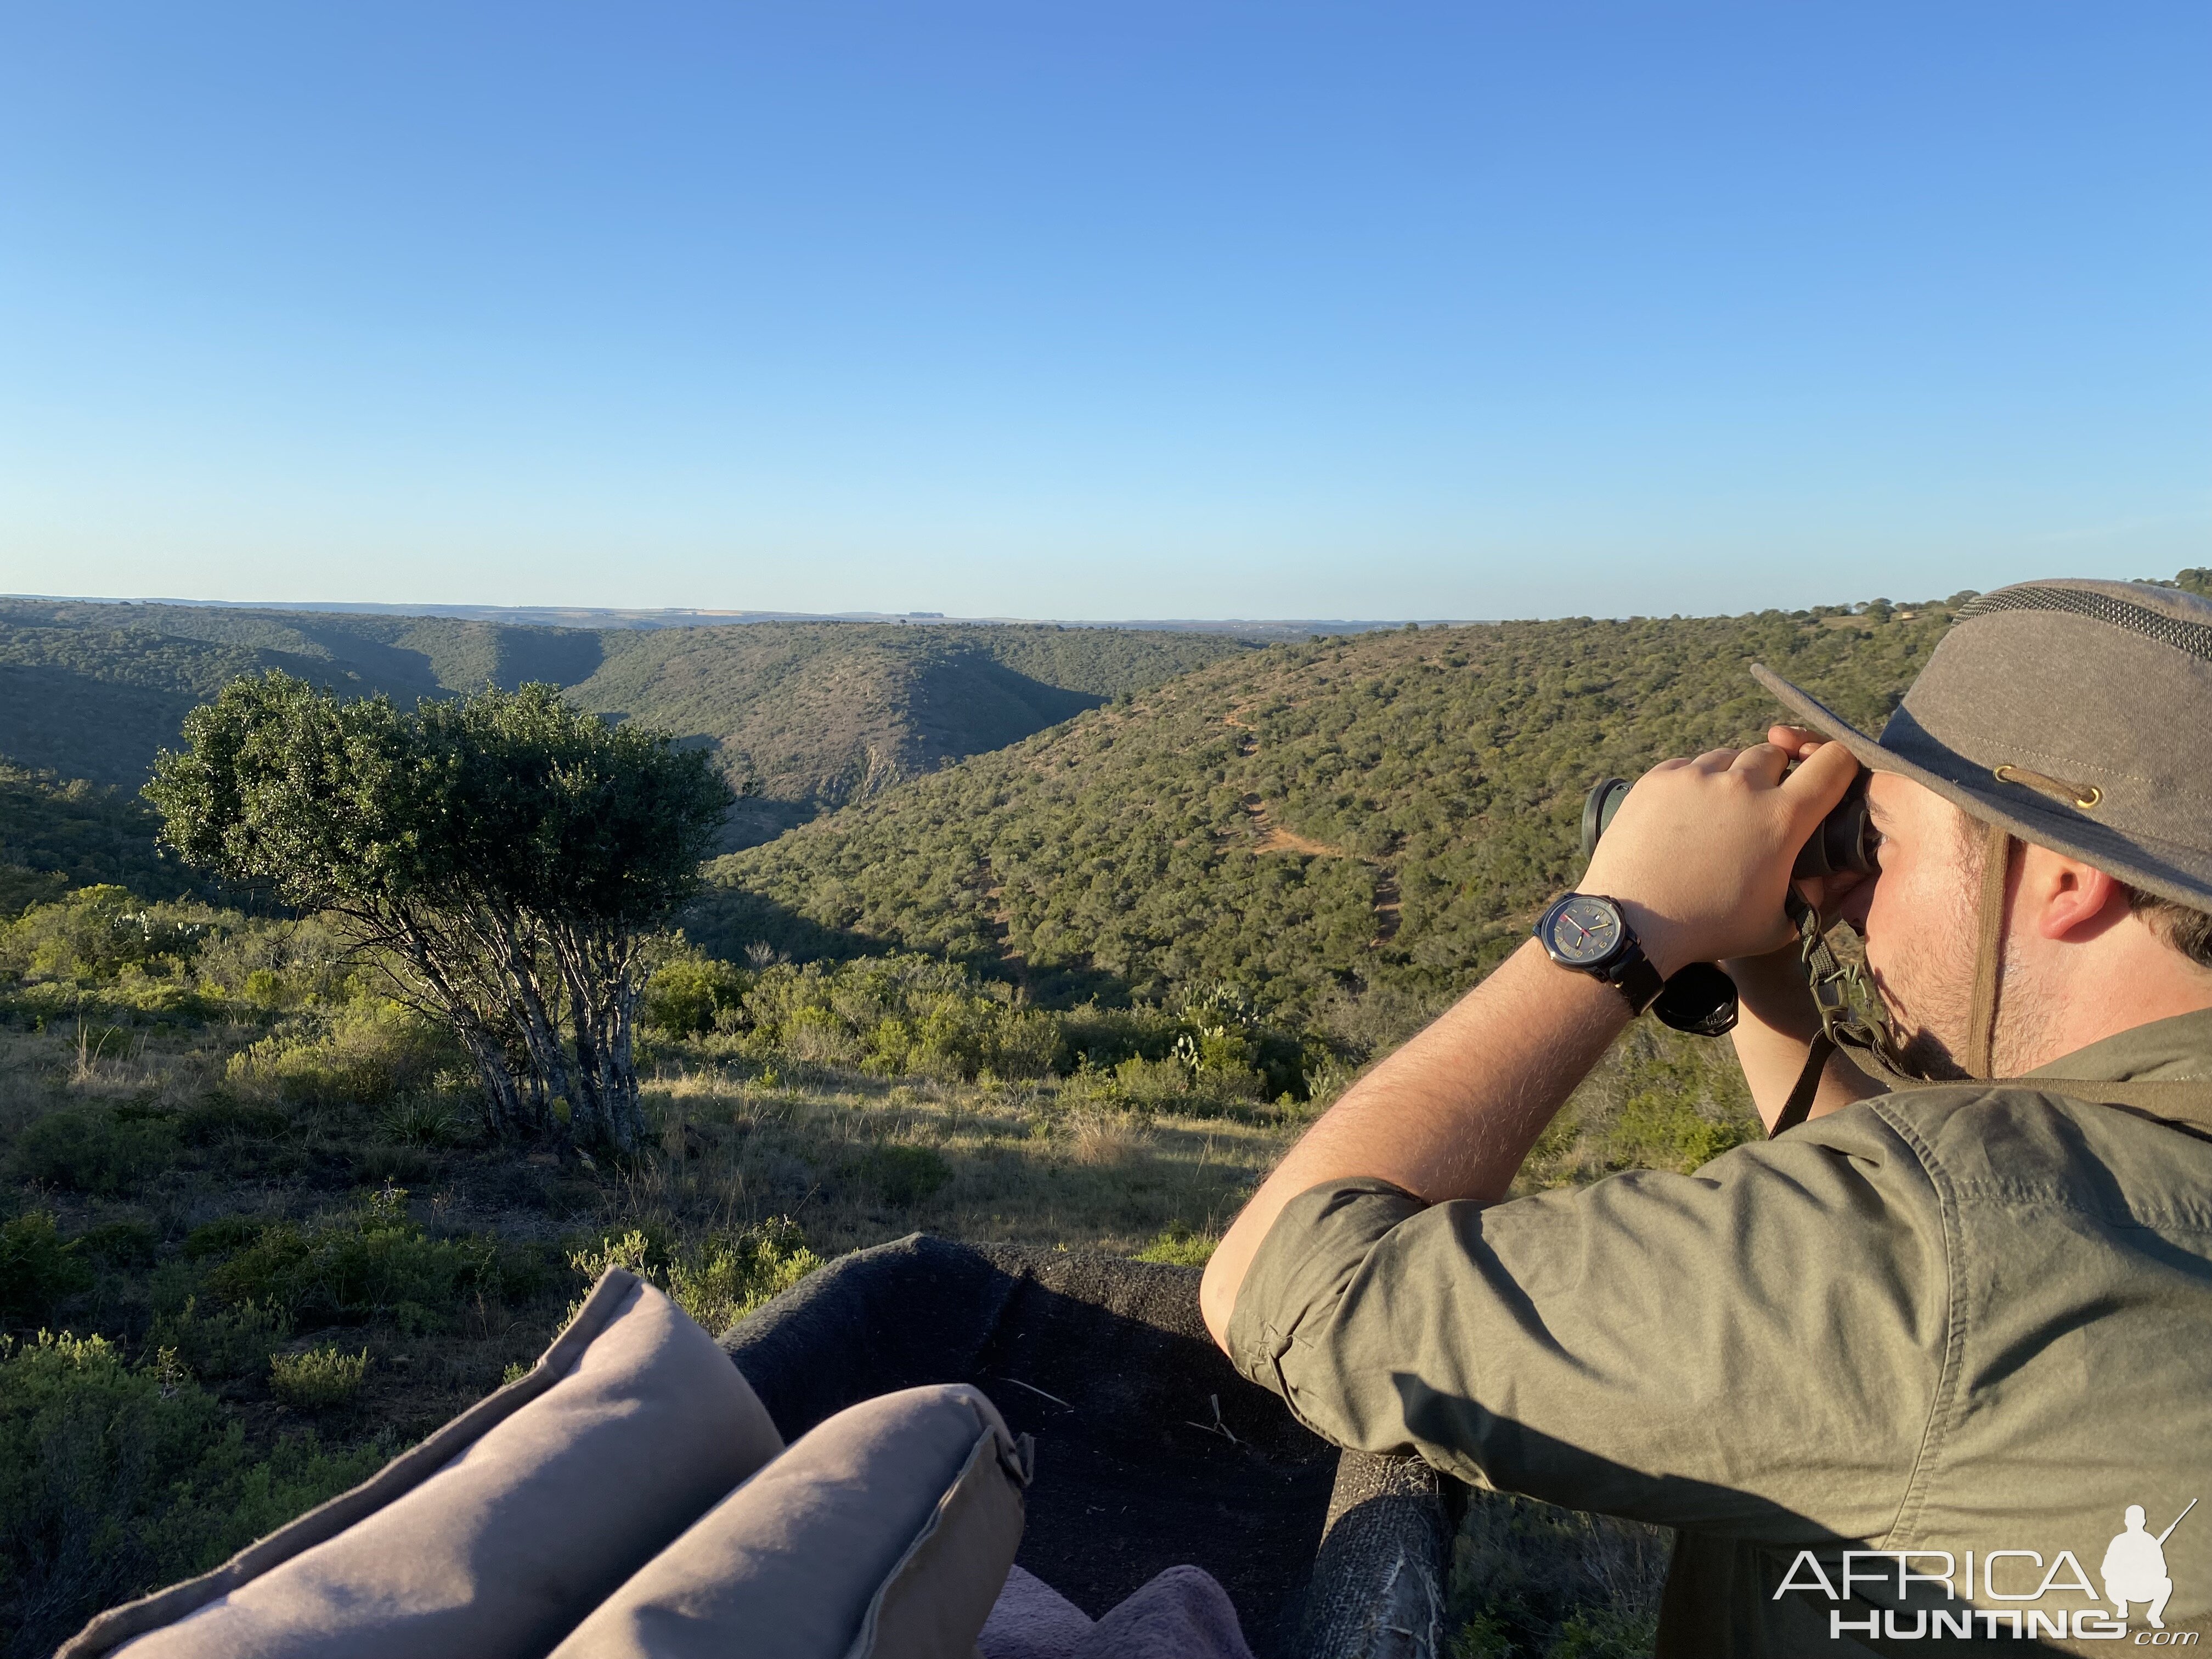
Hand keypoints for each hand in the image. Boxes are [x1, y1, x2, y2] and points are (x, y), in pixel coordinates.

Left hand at [1578, 726, 1859, 978]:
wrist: (1633, 923)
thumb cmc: (1708, 929)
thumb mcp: (1778, 923)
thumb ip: (1810, 895)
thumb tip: (1820, 875)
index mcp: (1782, 817)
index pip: (1833, 762)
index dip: (1838, 765)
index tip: (1828, 779)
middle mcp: (1742, 785)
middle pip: (1775, 754)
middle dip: (1777, 775)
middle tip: (1762, 808)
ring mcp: (1696, 777)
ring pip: (1729, 757)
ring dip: (1733, 777)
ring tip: (1719, 815)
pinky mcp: (1658, 778)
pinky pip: (1688, 766)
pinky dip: (1694, 783)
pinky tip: (1685, 815)